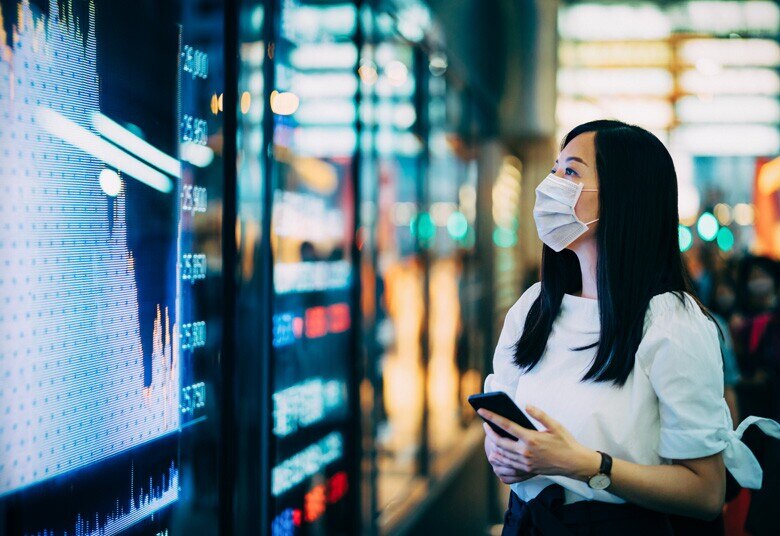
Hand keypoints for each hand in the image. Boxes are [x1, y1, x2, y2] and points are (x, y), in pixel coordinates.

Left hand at [478, 405, 600, 481]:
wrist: (574, 463)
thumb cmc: (565, 442)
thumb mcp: (554, 425)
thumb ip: (539, 414)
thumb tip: (526, 405)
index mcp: (530, 438)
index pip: (506, 425)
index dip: (491, 417)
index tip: (481, 410)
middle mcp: (525, 452)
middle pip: (499, 442)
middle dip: (489, 433)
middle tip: (484, 425)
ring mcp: (525, 463)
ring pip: (501, 455)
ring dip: (492, 446)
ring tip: (489, 437)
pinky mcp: (527, 470)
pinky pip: (508, 465)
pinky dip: (500, 458)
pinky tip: (498, 452)